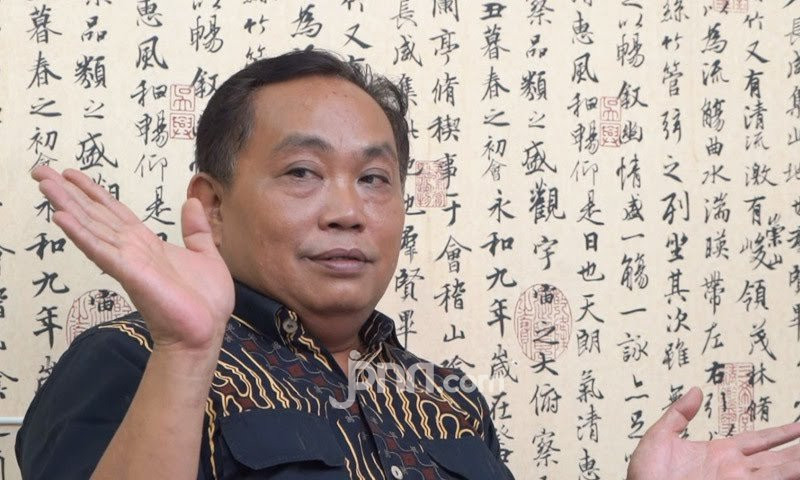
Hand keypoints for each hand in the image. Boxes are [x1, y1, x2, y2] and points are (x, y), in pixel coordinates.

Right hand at [32, 165, 233, 352]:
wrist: (205, 332)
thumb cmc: (205, 302)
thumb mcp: (206, 254)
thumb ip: (196, 229)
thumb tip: (192, 201)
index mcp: (148, 244)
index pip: (114, 212)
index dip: (93, 192)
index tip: (71, 174)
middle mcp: (132, 250)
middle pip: (95, 215)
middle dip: (69, 192)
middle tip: (40, 170)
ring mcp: (128, 261)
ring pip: (92, 227)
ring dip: (67, 205)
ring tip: (44, 183)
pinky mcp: (130, 274)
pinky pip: (102, 251)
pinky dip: (81, 234)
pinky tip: (62, 217)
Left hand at [627, 386, 799, 479]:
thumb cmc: (645, 475)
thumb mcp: (659, 437)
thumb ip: (679, 414)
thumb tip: (696, 391)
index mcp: (719, 453)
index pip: (759, 440)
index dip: (780, 434)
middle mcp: (733, 470)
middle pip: (777, 458)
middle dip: (797, 450)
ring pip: (778, 472)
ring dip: (796, 463)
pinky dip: (785, 478)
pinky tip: (797, 471)